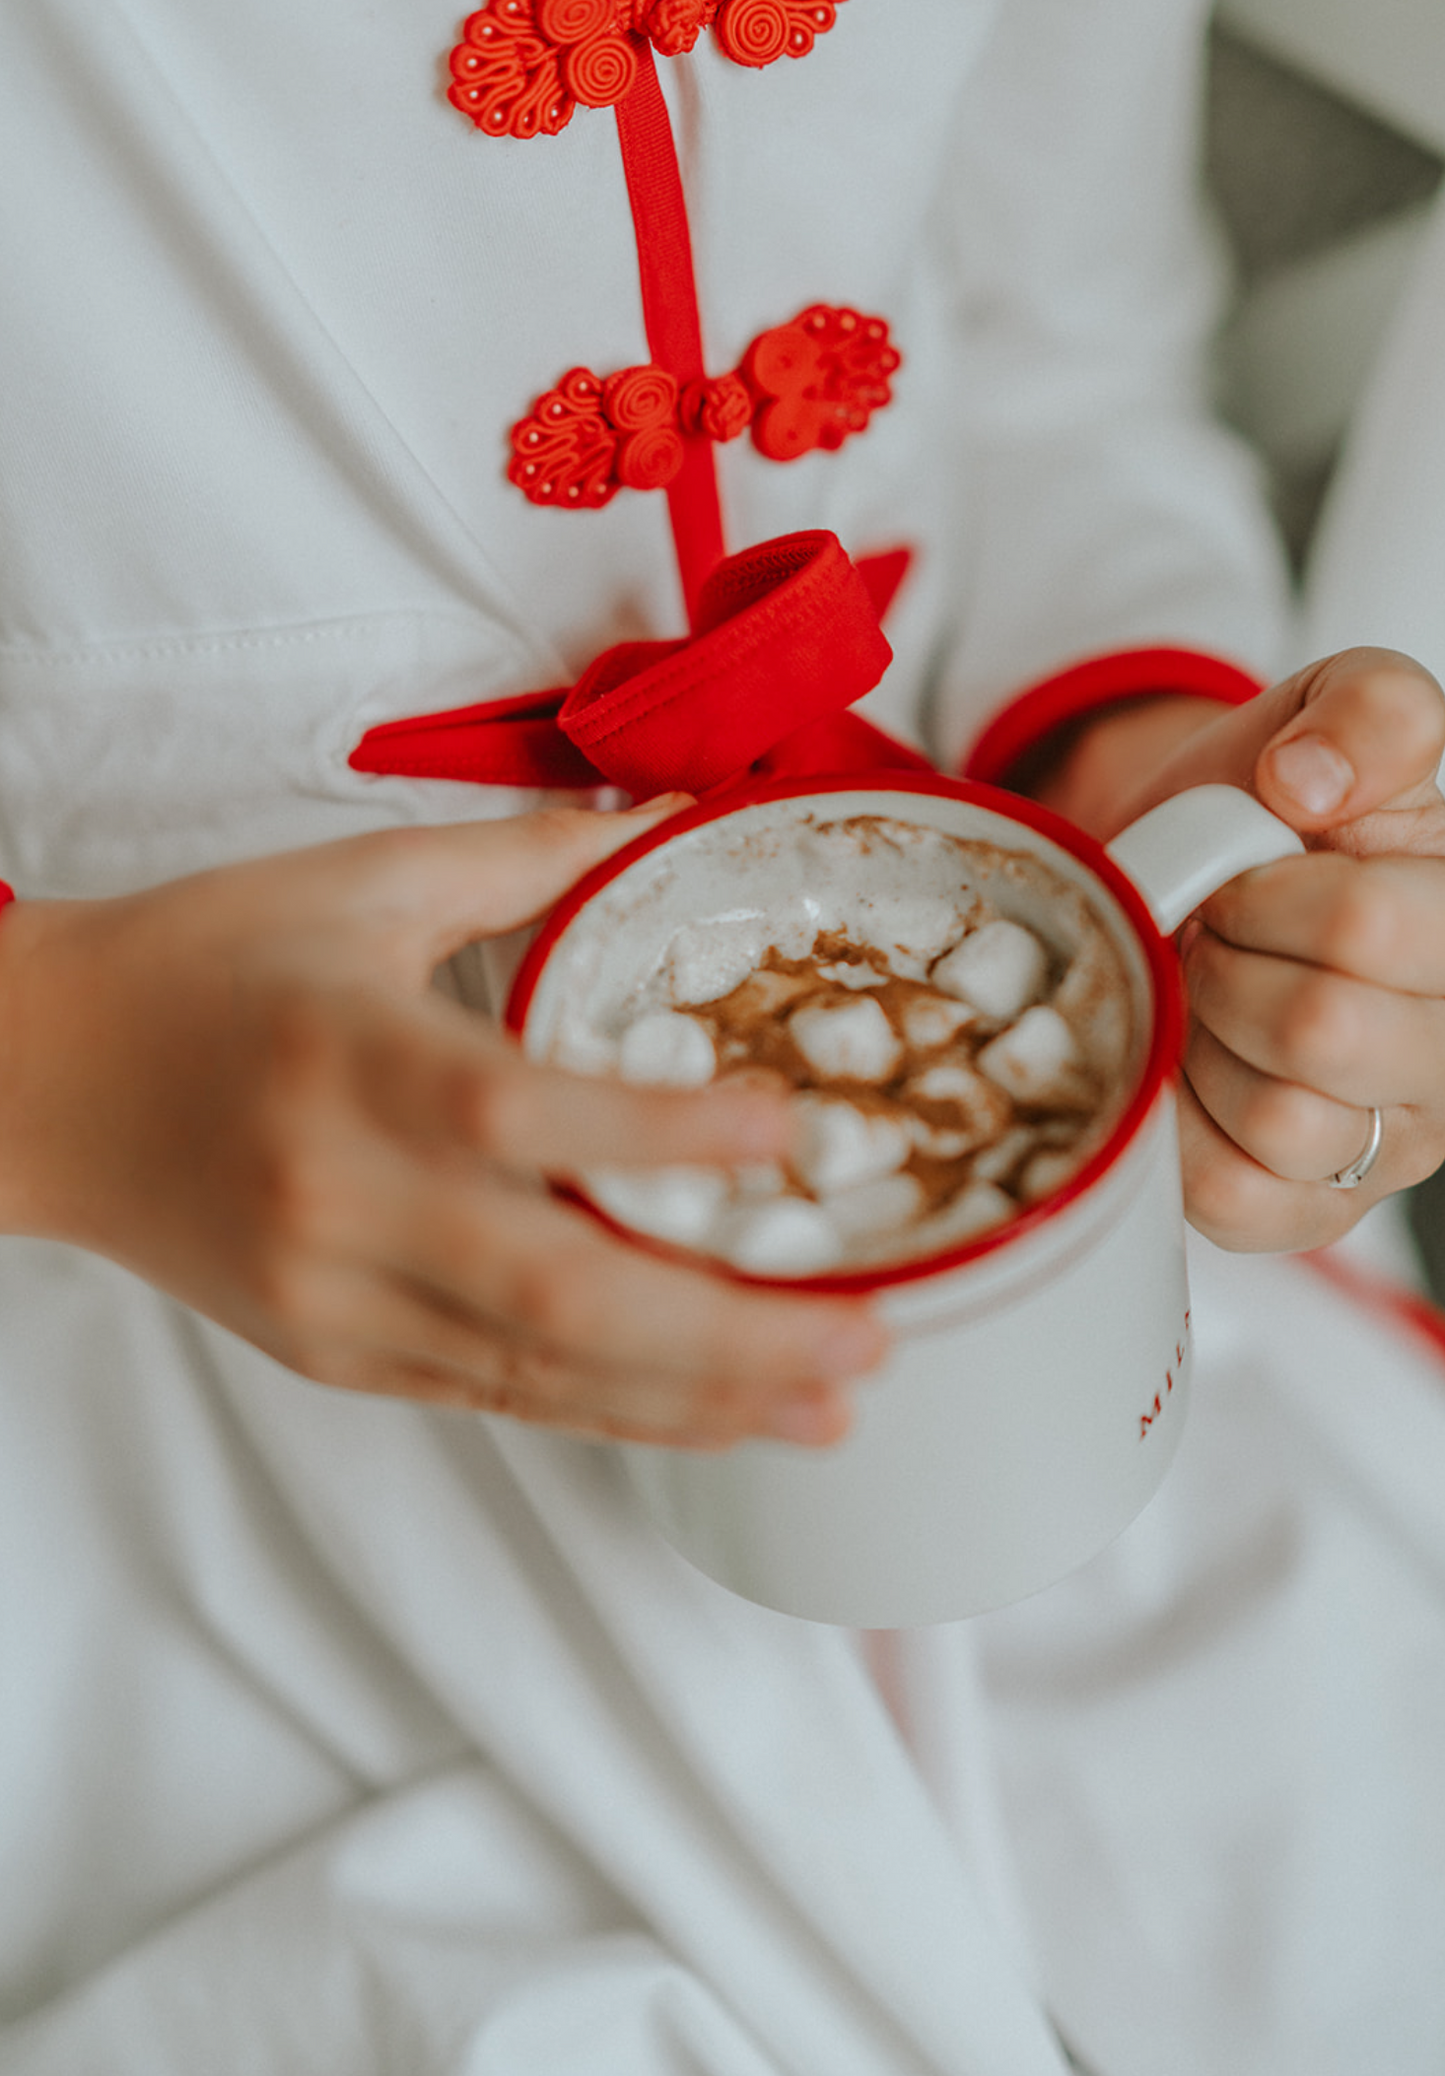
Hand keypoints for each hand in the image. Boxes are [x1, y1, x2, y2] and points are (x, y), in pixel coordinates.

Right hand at [0, 805, 885, 1443]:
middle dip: (726, 1334)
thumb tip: (671, 817)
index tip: (792, 1134)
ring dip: (697, 1399)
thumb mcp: (356, 880)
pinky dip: (612, 1408)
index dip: (662, 1140)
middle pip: (551, 1293)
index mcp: (349, 1059)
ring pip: (535, 1374)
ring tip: (831, 1405)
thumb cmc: (203, 966)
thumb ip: (524, 857)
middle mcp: (342, 1199)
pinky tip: (711, 1411)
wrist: (44, 1083)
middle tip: (867, 1339)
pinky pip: (492, 1397)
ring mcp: (334, 1297)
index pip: (521, 1114)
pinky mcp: (333, 1352)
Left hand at [1042, 649, 1444, 1250]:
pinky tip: (1188, 1067)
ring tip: (1204, 999)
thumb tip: (1309, 782)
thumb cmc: (1272, 810)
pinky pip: (1231, 1198)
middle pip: (1318, 1030)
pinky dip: (1180, 1126)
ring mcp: (1391, 1149)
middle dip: (1226, 963)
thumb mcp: (1334, 710)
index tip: (1247, 872)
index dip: (1265, 891)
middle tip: (1212, 938)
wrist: (1190, 877)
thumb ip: (1370, 712)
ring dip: (1204, 1043)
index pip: (1365, 926)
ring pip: (1279, 1122)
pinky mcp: (1308, 1214)